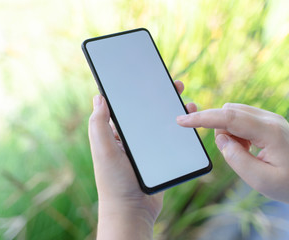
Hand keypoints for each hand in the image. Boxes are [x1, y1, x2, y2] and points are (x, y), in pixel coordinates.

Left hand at [89, 80, 196, 238]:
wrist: (132, 210)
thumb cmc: (113, 181)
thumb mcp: (103, 150)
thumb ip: (98, 124)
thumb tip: (99, 97)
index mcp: (116, 134)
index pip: (126, 107)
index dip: (135, 91)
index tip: (147, 77)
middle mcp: (131, 139)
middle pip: (146, 112)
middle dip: (159, 97)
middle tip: (173, 84)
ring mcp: (147, 148)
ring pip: (161, 124)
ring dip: (172, 110)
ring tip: (185, 99)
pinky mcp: (160, 158)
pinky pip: (171, 140)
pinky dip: (180, 129)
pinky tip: (190, 122)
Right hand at [176, 103, 288, 204]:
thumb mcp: (260, 179)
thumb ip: (235, 157)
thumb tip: (220, 138)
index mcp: (269, 131)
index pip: (228, 117)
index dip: (202, 118)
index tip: (182, 120)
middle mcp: (269, 119)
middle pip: (229, 112)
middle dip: (220, 129)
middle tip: (234, 152)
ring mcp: (270, 119)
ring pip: (234, 114)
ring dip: (229, 132)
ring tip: (245, 153)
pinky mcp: (268, 122)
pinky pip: (242, 119)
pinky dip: (237, 132)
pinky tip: (248, 148)